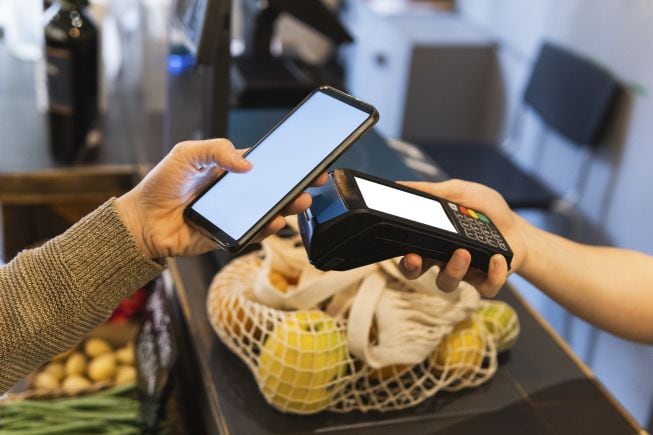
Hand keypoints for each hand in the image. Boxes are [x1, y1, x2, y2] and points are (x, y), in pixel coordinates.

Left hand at [115, 138, 327, 257]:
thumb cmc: (162, 185)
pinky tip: (275, 222)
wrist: (142, 221)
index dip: (286, 163)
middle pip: (274, 190)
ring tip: (299, 202)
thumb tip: (248, 163)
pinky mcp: (229, 236)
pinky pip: (254, 234)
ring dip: (288, 208)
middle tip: (313, 182)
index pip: (265, 165)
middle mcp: (236, 194)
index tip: (307, 160)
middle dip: (296, 186)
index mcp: (229, 171)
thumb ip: (216, 149)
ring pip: (269, 212)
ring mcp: (235, 216)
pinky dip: (267, 229)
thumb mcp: (187, 154)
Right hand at [397, 179, 528, 296]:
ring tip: (463, 252)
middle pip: (417, 273)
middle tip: (416, 259)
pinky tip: (497, 259)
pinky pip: (484, 288)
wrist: (518, 226)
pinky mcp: (486, 281)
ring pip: (447, 284)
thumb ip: (432, 190)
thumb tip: (401, 184)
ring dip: (452, 270)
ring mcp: (463, 272)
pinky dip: (492, 275)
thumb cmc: (484, 210)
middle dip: (412, 269)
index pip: (408, 251)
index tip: (404, 250)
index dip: (403, 256)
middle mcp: (442, 258)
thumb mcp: (459, 192)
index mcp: (431, 239)